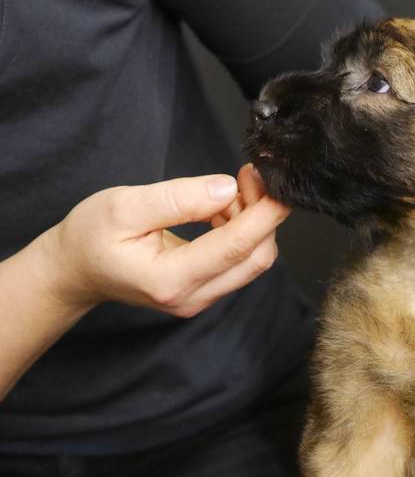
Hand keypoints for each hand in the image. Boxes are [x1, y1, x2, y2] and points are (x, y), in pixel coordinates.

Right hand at [44, 164, 288, 317]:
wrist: (76, 269)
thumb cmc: (91, 236)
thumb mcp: (124, 205)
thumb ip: (178, 198)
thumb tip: (227, 189)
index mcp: (170, 280)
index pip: (237, 247)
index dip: (265, 213)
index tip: (276, 183)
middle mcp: (193, 298)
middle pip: (256, 258)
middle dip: (263, 215)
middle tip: (248, 176)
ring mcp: (202, 299)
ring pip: (253, 260)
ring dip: (253, 222)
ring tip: (228, 191)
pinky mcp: (206, 291)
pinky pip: (240, 261)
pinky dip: (242, 231)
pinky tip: (222, 209)